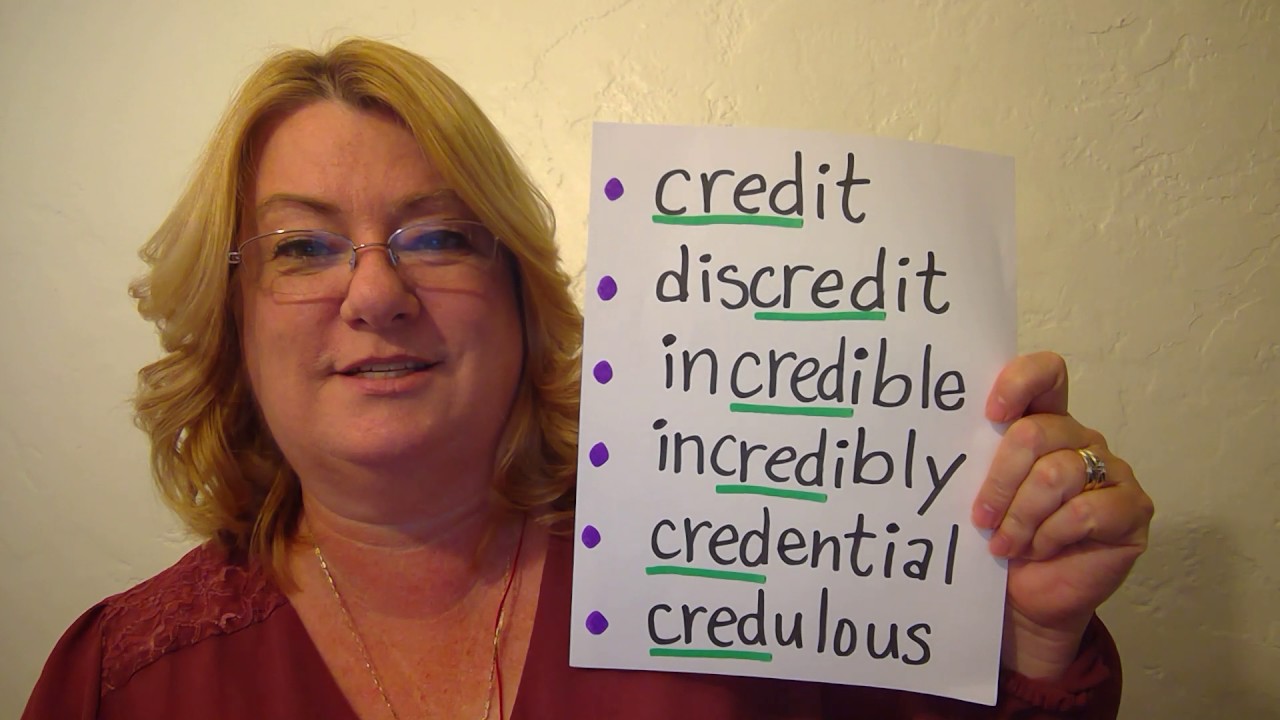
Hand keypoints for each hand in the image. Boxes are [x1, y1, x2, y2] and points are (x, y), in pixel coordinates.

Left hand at [973, 352, 1153, 678]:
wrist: (1024, 601)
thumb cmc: (999, 541)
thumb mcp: (980, 493)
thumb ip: (978, 458)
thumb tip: (938, 434)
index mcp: (1044, 422)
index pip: (1046, 373)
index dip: (1019, 383)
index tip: (989, 414)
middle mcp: (1080, 438)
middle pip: (1037, 432)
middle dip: (1000, 480)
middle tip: (981, 517)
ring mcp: (1113, 471)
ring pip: (1056, 474)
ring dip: (1021, 517)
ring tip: (1005, 544)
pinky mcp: (1133, 508)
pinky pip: (1084, 511)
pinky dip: (1050, 536)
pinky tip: (1039, 551)